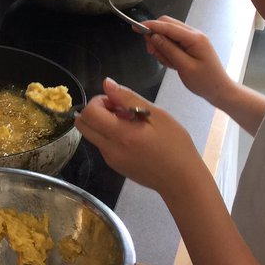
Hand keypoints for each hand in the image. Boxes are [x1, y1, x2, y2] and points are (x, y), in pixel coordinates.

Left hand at [75, 78, 201, 194]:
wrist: (182, 181)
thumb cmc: (175, 146)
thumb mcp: (158, 116)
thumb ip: (129, 98)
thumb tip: (107, 83)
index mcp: (121, 134)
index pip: (89, 113)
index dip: (99, 101)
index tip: (118, 102)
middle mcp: (109, 149)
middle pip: (83, 125)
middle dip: (95, 111)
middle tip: (119, 110)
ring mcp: (110, 160)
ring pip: (91, 134)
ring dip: (102, 124)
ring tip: (130, 124)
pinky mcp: (114, 166)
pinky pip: (102, 145)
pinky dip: (110, 135)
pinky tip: (132, 137)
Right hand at [143, 16, 232, 105]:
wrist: (221, 90)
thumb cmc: (205, 82)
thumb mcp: (185, 67)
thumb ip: (169, 50)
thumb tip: (154, 36)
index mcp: (194, 38)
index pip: (168, 26)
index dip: (150, 26)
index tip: (134, 27)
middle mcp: (194, 34)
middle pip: (167, 25)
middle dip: (155, 36)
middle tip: (152, 52)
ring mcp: (193, 39)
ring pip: (169, 33)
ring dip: (162, 45)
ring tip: (166, 63)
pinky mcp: (191, 45)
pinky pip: (174, 41)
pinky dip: (167, 49)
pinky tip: (171, 63)